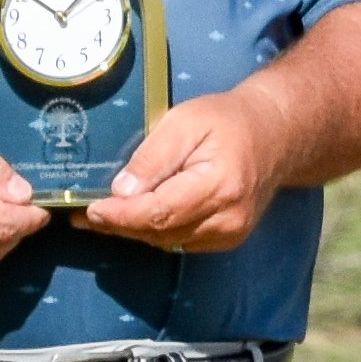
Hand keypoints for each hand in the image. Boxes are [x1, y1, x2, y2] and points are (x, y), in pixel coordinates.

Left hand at [81, 86, 285, 252]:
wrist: (275, 135)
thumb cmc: (228, 120)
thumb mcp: (185, 121)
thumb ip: (154, 157)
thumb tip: (122, 191)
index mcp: (220, 185)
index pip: (159, 212)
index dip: (121, 215)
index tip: (89, 209)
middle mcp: (228, 218)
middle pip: (161, 232)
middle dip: (120, 224)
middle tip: (84, 213)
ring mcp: (231, 233)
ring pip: (168, 241)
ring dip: (134, 230)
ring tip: (103, 215)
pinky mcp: (228, 238)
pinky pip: (181, 241)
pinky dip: (155, 231)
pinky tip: (136, 216)